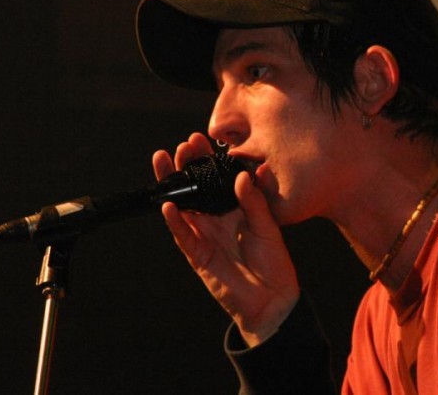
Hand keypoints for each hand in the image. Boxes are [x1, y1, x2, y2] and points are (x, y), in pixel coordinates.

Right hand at [153, 133, 299, 345]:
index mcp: (234, 207)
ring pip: (182, 206)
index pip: (215, 178)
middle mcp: (216, 217)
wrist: (271, 298)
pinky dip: (175, 222)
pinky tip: (168, 205)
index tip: (200, 139)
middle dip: (186, 165)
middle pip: (194, 187)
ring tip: (164, 163)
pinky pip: (183, 235)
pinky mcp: (198, 254)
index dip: (205, 159)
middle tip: (182, 147)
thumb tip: (245, 174)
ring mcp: (205, 235)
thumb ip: (256, 201)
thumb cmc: (273, 261)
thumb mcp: (268, 226)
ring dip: (172, 186)